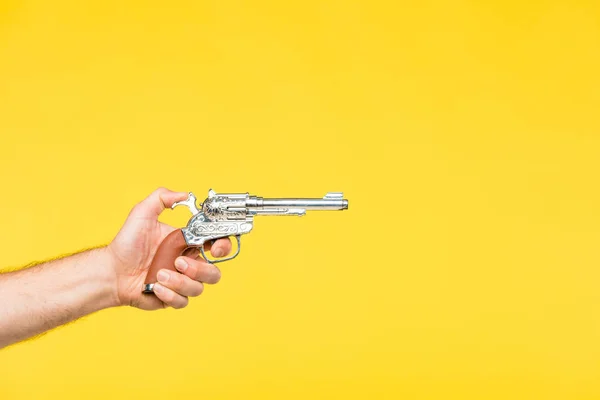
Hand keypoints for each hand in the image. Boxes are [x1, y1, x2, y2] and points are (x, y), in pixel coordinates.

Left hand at [106, 188, 231, 309]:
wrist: (110, 271)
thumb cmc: (126, 244)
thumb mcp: (142, 213)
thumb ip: (162, 198)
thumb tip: (185, 194)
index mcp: (188, 244)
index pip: (216, 244)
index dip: (222, 246)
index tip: (214, 247)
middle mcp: (188, 264)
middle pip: (214, 272)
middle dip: (200, 269)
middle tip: (179, 262)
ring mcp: (181, 282)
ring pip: (198, 288)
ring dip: (180, 282)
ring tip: (159, 274)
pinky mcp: (171, 298)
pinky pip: (182, 301)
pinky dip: (170, 294)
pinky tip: (154, 286)